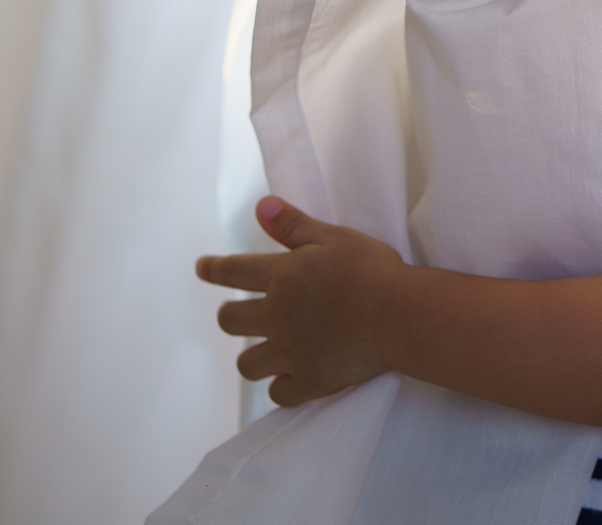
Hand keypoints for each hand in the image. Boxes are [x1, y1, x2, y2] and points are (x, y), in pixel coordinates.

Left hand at [196, 196, 405, 406]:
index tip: (202, 268)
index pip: (232, 271)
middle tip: (239, 313)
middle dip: (230, 315)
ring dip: (252, 357)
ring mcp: (291, 353)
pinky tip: (290, 379)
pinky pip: (280, 394)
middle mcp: (277, 316)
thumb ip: (295, 225)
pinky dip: (282, 387)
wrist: (399, 314)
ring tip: (264, 351)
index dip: (213, 269)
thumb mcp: (334, 238)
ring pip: (247, 365)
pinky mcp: (310, 381)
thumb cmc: (371, 269)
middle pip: (230, 321)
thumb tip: (261, 206)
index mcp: (281, 277)